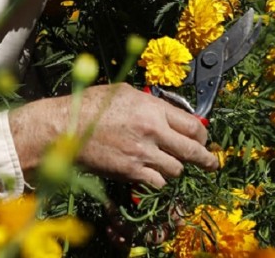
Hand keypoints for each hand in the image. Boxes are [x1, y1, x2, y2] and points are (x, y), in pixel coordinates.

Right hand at [8, 83, 218, 187]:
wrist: (66, 128)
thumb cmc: (89, 106)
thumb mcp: (122, 92)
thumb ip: (148, 102)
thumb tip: (166, 111)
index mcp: (152, 108)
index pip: (193, 125)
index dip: (201, 134)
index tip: (201, 139)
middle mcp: (153, 131)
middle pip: (193, 150)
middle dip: (205, 159)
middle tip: (209, 162)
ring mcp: (143, 153)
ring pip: (177, 169)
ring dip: (174, 167)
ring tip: (167, 163)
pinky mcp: (132, 172)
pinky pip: (158, 182)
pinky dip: (157, 179)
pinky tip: (150, 172)